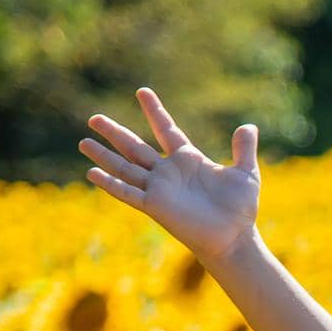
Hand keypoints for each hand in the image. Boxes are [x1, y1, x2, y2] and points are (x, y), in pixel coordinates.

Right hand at [79, 87, 260, 264]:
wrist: (234, 238)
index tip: (142, 92)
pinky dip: (110, 183)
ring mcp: (159, 189)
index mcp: (188, 160)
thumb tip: (249, 126)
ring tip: (83, 142)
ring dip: (104, 155)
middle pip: (136, 147)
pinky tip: (92, 173)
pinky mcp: (155, 206)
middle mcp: (169, 173)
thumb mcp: (246, 173)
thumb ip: (244, 149)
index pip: (167, 130)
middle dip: (115, 132)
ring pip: (125, 167)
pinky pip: (128, 192)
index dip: (155, 112)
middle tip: (94, 118)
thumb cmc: (240, 209)